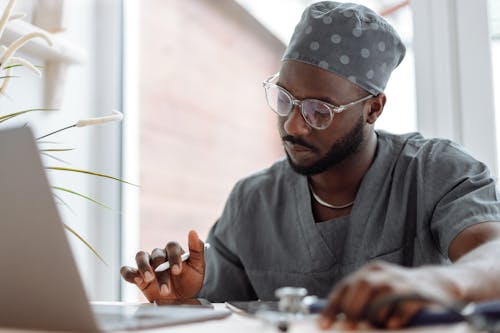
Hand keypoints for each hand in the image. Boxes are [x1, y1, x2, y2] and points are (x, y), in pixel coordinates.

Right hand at [120, 230, 205, 302]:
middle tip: (166, 288)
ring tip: (149, 278)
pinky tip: (136, 279)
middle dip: (161, 273)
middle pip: (157, 256)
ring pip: (141, 257)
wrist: (182, 298)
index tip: (177, 270)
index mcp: (174, 251)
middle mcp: (160, 255)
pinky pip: (128, 270)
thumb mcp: (198, 267)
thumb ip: (197, 250)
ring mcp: (148, 265)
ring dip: (143, 267)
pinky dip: (129, 273)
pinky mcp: (138, 276)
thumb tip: (193, 232)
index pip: (172, 246)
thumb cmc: (190, 281)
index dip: (174, 257)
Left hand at [319, 261, 458, 329]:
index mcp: (369, 272)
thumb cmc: (399, 295)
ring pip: (382, 293)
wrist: (437, 285)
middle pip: (362, 285)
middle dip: (352, 309)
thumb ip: (360, 304)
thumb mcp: (377, 294)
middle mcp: (383, 273)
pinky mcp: (419, 292)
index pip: (345, 287)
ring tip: (378, 324)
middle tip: (349, 328)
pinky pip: (404, 304)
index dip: (333, 306)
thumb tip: (339, 324)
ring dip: (375, 313)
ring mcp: (401, 281)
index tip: (324, 324)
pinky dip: (396, 316)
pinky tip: (393, 325)